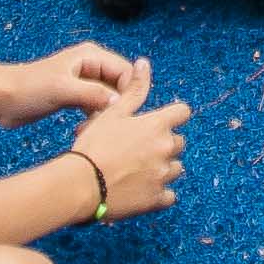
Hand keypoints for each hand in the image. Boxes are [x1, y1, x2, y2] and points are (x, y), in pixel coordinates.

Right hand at [64, 92, 190, 213]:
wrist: (80, 184)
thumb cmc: (94, 145)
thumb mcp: (113, 112)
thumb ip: (133, 90)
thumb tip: (144, 63)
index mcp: (157, 125)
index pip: (182, 112)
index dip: (172, 115)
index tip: (159, 121)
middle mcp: (165, 149)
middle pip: (179, 142)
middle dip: (164, 143)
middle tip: (139, 147)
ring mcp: (162, 175)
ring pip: (176, 168)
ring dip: (163, 167)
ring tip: (139, 169)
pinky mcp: (156, 199)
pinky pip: (169, 196)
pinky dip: (160, 193)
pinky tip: (143, 189)